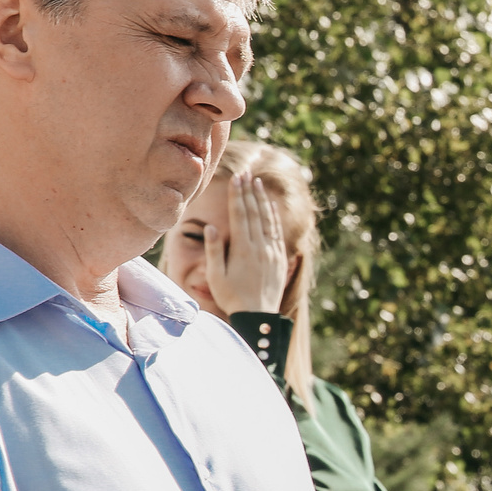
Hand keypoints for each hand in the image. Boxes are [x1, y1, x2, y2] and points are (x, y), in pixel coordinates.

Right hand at [202, 174, 291, 315]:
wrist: (258, 316)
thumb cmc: (232, 297)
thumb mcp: (216, 275)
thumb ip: (214, 250)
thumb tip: (212, 227)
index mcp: (243, 249)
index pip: (240, 215)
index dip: (238, 195)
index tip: (237, 179)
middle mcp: (260, 247)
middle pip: (254, 213)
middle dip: (249, 192)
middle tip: (246, 174)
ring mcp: (272, 252)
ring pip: (267, 220)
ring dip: (262, 200)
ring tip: (258, 184)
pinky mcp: (279, 259)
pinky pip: (277, 232)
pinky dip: (274, 217)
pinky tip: (271, 207)